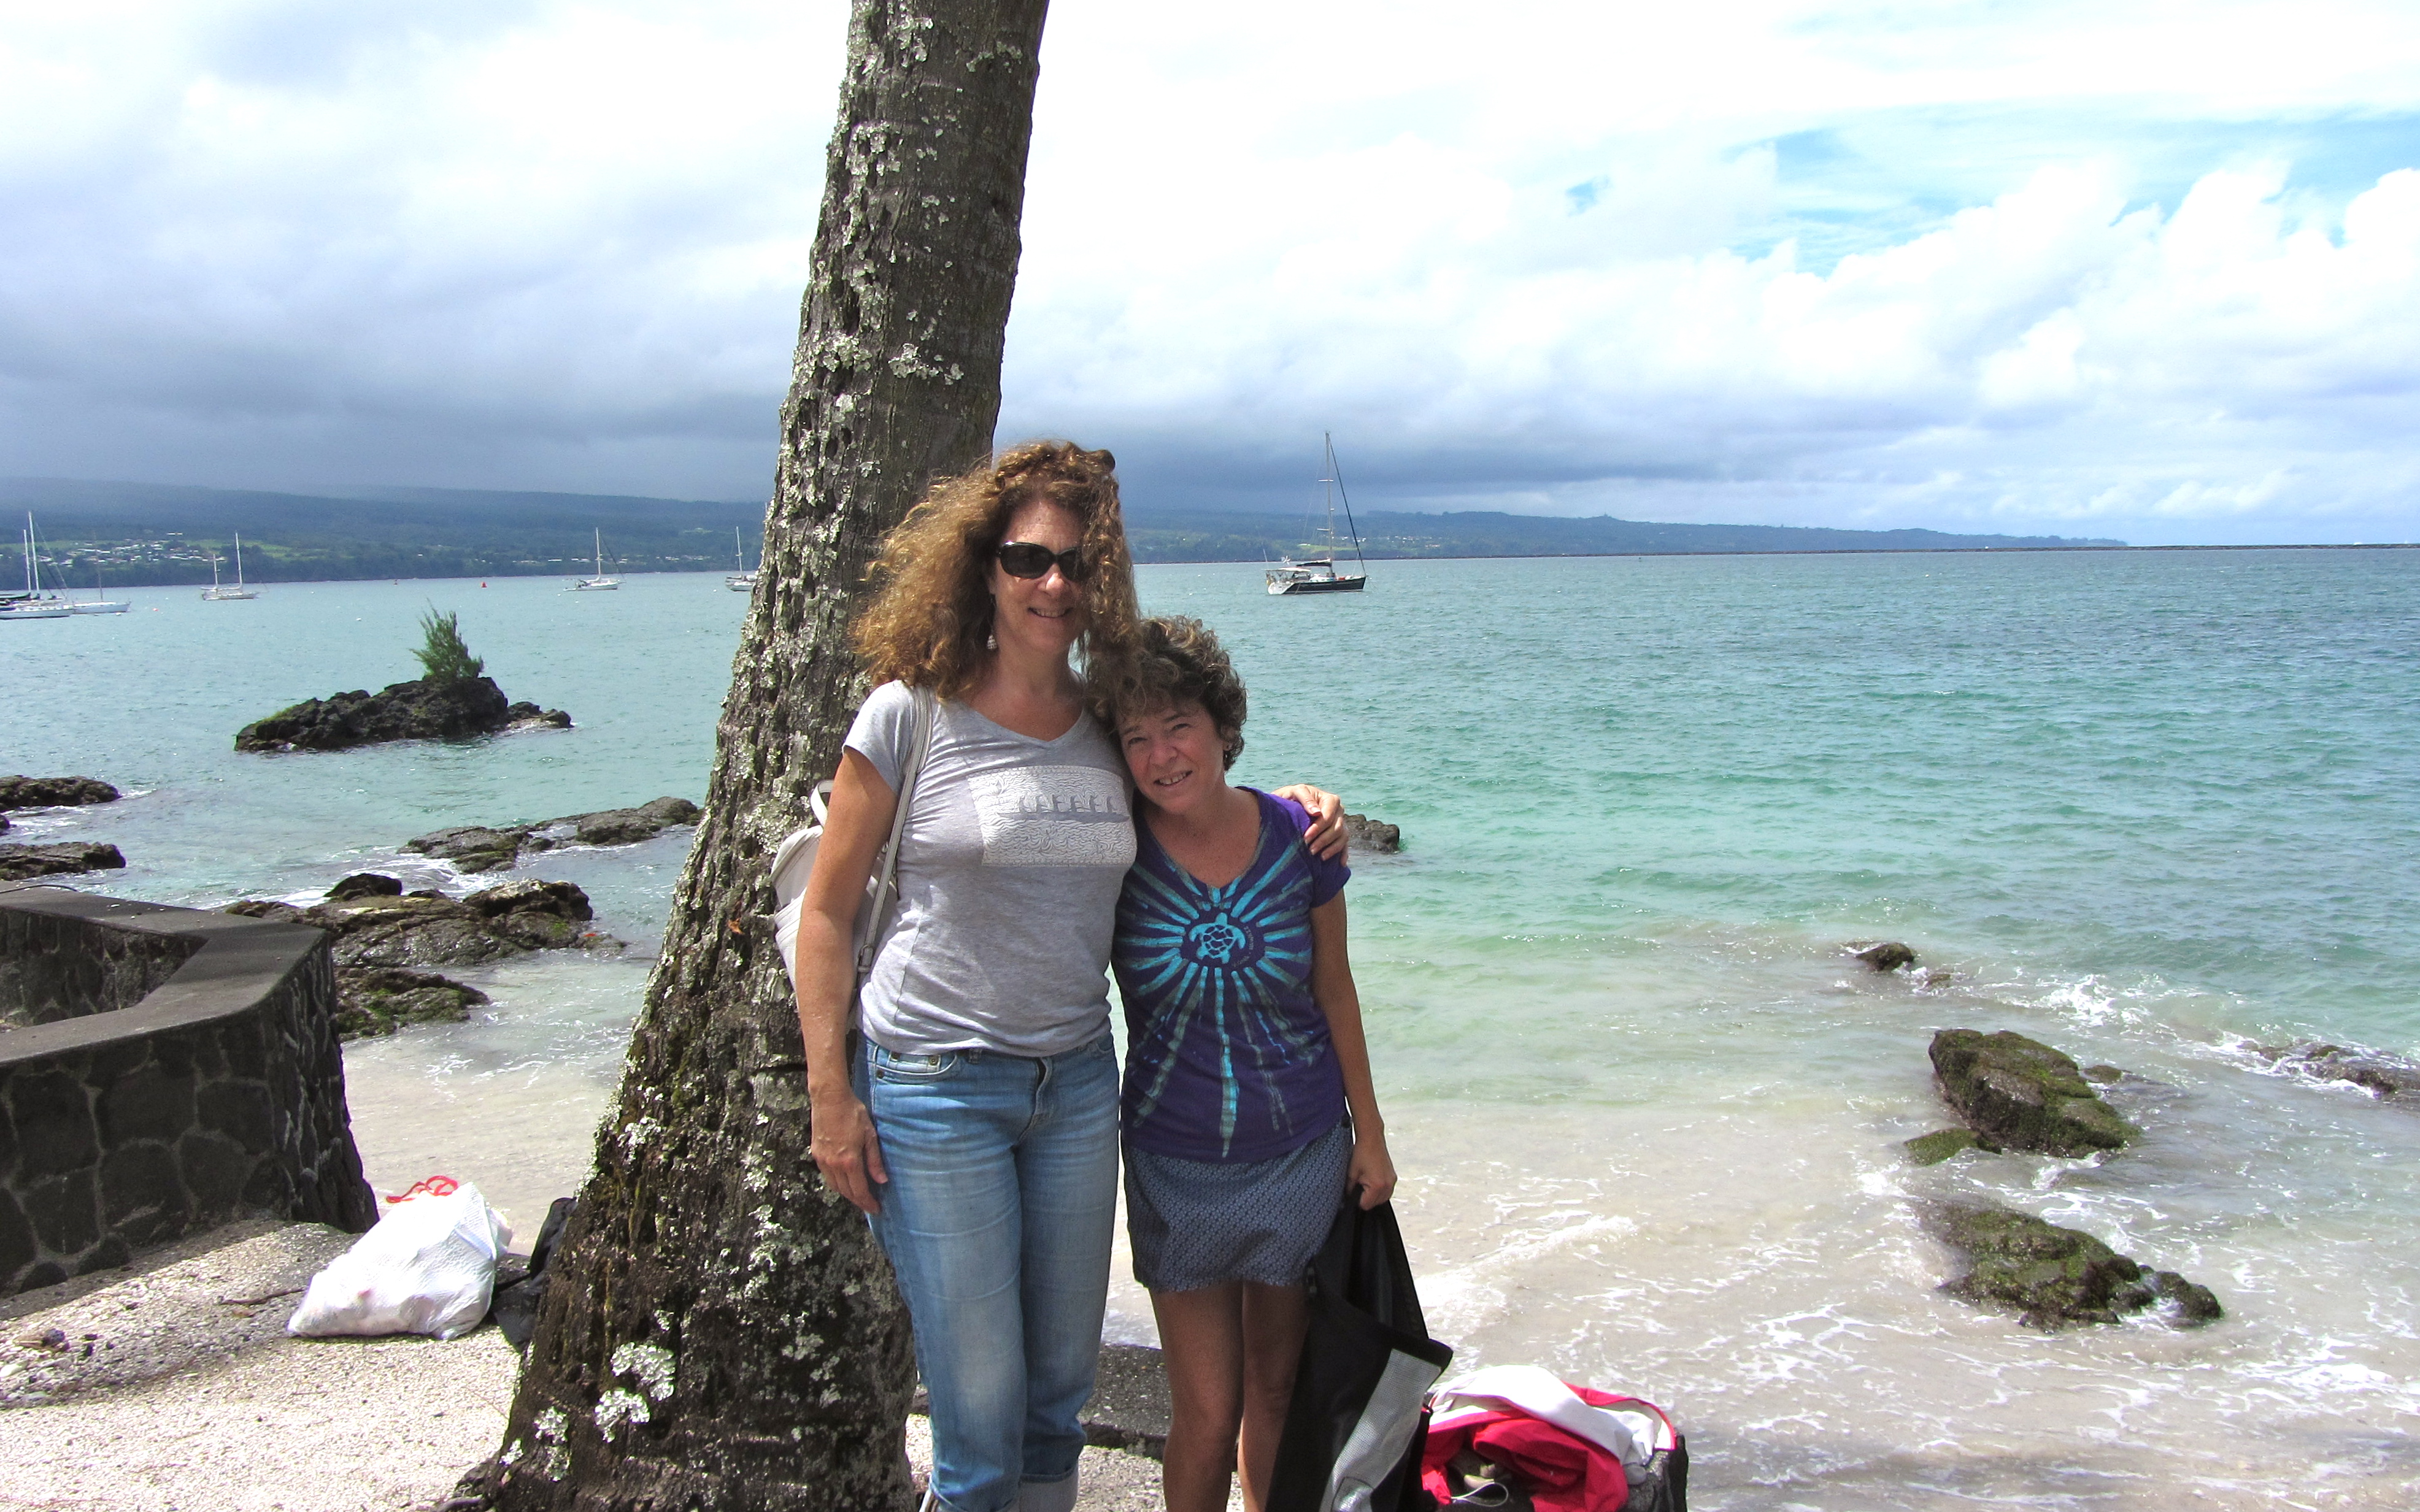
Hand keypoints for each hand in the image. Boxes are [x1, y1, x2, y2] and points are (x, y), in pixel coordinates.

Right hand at [809, 1090, 888, 1213]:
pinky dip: (837, 1182)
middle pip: (846, 1192)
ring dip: (847, 1193)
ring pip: (834, 1186)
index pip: (859, 1191)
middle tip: (869, 1205)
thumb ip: (875, 1161)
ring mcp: (823, 1160)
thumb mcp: (870, 1136)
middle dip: (858, 1201)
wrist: (830, 1099)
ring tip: (859, 1195)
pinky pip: (827, 1175)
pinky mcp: (816, 1153)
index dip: (868, 1203)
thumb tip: (882, 1181)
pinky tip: (845, 1180)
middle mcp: (833, 1164)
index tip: (875, 1209)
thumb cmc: (852, 1113)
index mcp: (849, 1161)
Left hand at [1274, 784, 1347, 860]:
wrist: (1289, 805)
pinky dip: (1343, 854)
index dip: (1318, 827)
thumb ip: (1305, 798)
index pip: (1329, 815)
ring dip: (1332, 848)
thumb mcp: (1295, 792)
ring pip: (1343, 837)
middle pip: (1337, 827)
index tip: (1306, 837)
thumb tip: (1316, 812)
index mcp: (1330, 799)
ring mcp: (1340, 823)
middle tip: (1310, 850)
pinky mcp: (1339, 834)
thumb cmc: (1291, 797)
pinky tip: (1340, 863)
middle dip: (1324, 840)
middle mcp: (1338, 811)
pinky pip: (1345, 844)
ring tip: (1321, 857)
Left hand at [1348, 1130, 1394, 1208]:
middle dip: (1366, 1198)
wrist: (1371, 1139)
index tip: (1354, 1193)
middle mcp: (1388, 1185)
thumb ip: (1349, 1189)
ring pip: (1383, 1199)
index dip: (1357, 1201)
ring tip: (1366, 1182)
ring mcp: (1392, 1181)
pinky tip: (1373, 1180)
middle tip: (1360, 1185)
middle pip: (1376, 1204)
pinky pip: (1387, 1191)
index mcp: (1377, 1185)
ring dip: (1374, 1195)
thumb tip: (1348, 1198)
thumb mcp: (1351, 1173)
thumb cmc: (1362, 1153)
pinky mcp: (1393, 1177)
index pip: (1366, 1205)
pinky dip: (1380, 1189)